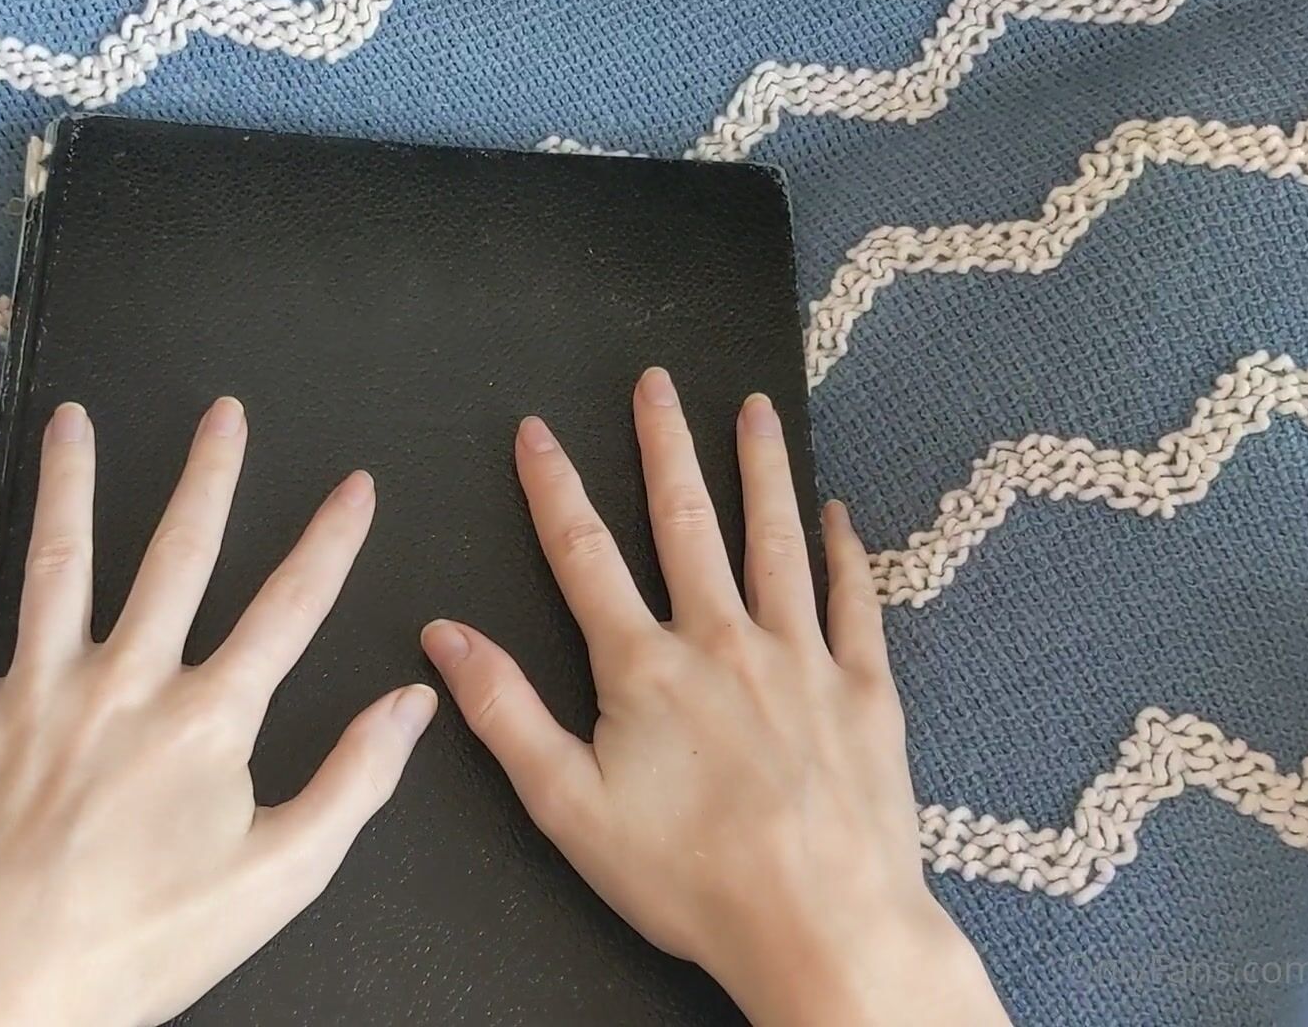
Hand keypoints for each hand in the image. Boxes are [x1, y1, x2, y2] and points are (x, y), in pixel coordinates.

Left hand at [0, 400, 434, 1026]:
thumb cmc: (142, 947)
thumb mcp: (280, 879)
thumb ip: (354, 783)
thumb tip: (413, 703)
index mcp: (206, 720)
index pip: (287, 608)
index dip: (330, 541)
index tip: (355, 484)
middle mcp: (121, 683)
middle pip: (174, 556)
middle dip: (208, 476)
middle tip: (224, 412)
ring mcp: (32, 695)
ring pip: (54, 566)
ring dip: (66, 486)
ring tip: (72, 420)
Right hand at [421, 369, 1008, 1026]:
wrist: (820, 924)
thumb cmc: (689, 878)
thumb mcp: (567, 806)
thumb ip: (504, 712)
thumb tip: (444, 636)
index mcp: (645, 667)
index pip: (584, 554)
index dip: (553, 486)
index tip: (536, 430)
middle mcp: (724, 641)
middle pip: (686, 522)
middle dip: (666, 446)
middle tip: (658, 382)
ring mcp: (802, 658)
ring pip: (776, 541)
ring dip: (762, 471)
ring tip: (757, 411)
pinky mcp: (863, 691)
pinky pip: (854, 603)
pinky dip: (844, 553)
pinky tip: (838, 516)